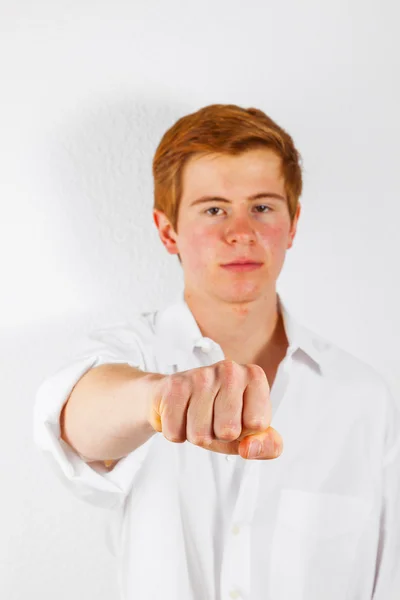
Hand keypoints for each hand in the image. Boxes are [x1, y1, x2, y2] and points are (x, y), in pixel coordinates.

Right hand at [148, 360, 282, 459]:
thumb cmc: (218, 415)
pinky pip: (176, 433)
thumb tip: (249, 448)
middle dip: (218, 436)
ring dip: (197, 436)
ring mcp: (200, 375)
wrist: (173, 397)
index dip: (245, 432)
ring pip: (200, 435)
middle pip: (228, 431)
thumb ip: (267, 445)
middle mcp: (230, 370)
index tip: (238, 418)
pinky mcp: (175, 385)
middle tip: (213, 420)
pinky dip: (176, 433)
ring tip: (196, 418)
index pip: (257, 424)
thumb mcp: (250, 432)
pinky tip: (180, 415)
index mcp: (254, 376)